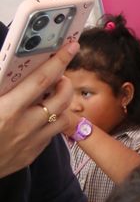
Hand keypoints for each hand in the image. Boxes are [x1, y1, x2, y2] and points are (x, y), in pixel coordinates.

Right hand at [0, 46, 76, 177]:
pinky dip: (50, 121)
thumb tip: (5, 68)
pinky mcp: (32, 154)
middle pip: (61, 99)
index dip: (59, 61)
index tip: (71, 46)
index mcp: (8, 109)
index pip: (41, 80)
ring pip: (62, 118)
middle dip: (65, 82)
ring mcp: (31, 142)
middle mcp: (25, 126)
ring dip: (61, 103)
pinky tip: (39, 115)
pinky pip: (51, 134)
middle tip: (58, 75)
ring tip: (50, 95)